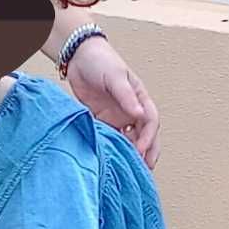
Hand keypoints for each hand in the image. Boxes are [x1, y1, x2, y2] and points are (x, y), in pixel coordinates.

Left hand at [63, 33, 159, 167]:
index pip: (150, 122)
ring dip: (130, 154)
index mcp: (140, 99)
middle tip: (144, 170)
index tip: (141, 150)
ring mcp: (117, 118)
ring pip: (128, 140)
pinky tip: (109, 161)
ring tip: (128, 171)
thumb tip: (138, 114)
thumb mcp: (115, 77)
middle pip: (144, 136)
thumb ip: (126, 96)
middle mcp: (131, 111)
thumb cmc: (101, 61)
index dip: (148, 137)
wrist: (78, 57)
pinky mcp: (102, 122)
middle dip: (146, 152)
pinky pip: (110, 139)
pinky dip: (111, 150)